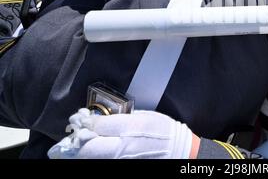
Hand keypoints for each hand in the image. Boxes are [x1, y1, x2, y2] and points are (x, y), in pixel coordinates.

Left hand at [48, 109, 193, 158]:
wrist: (179, 151)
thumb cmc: (166, 131)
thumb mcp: (145, 116)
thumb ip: (123, 117)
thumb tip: (102, 118)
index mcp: (130, 128)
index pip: (97, 126)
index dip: (85, 121)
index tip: (80, 118)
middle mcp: (123, 147)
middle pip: (89, 147)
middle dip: (78, 139)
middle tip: (74, 133)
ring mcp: (123, 160)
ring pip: (92, 158)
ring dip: (82, 151)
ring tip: (78, 144)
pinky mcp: (124, 165)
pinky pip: (103, 162)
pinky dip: (94, 157)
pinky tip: (90, 152)